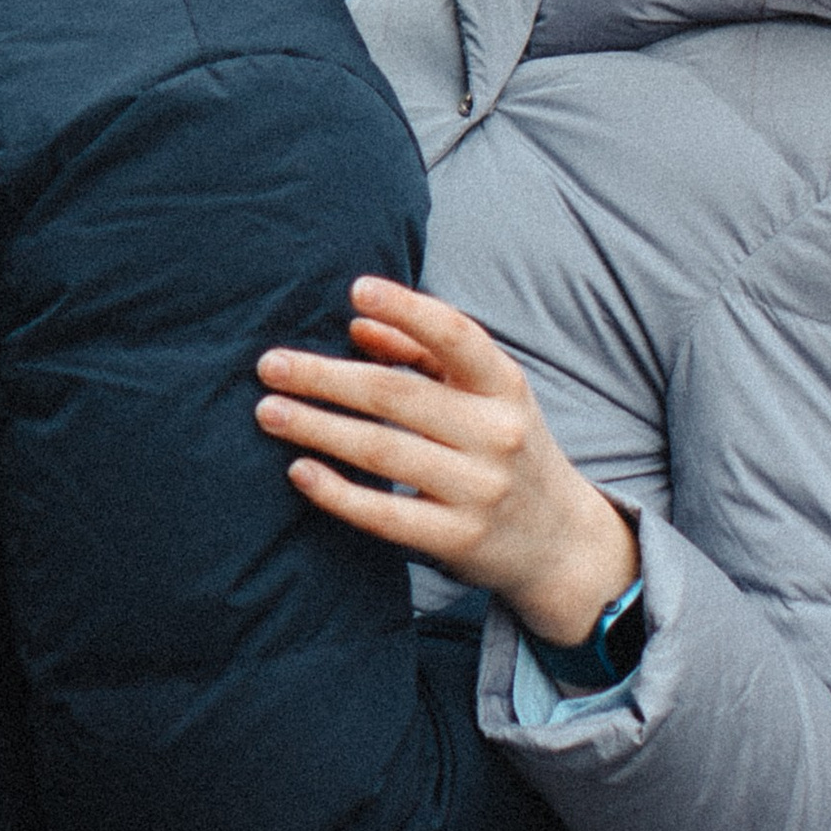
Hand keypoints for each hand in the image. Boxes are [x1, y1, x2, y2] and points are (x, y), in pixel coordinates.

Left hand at [256, 278, 638, 648]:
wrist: (561, 542)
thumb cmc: (508, 449)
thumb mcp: (487, 396)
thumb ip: (426, 355)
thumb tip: (357, 323)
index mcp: (505, 386)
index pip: (457, 337)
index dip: (408, 309)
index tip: (355, 288)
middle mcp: (497, 434)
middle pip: (397, 395)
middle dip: (326, 378)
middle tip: (270, 366)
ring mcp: (479, 490)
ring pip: (383, 450)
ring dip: (318, 428)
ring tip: (270, 412)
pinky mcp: (458, 539)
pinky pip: (386, 513)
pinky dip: (338, 492)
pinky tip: (300, 471)